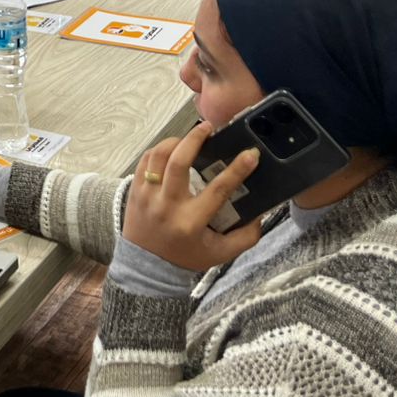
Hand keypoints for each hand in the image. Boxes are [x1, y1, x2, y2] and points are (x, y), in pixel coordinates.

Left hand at [122, 124, 262, 270]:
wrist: (146, 268)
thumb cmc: (186, 257)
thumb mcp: (220, 254)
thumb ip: (245, 237)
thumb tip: (262, 214)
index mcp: (191, 221)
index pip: (217, 190)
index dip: (237, 170)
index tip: (251, 154)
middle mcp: (168, 206)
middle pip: (180, 162)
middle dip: (195, 139)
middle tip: (209, 127)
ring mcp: (148, 196)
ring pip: (159, 156)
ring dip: (176, 141)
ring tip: (190, 136)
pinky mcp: (135, 191)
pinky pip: (145, 161)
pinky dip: (159, 149)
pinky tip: (172, 148)